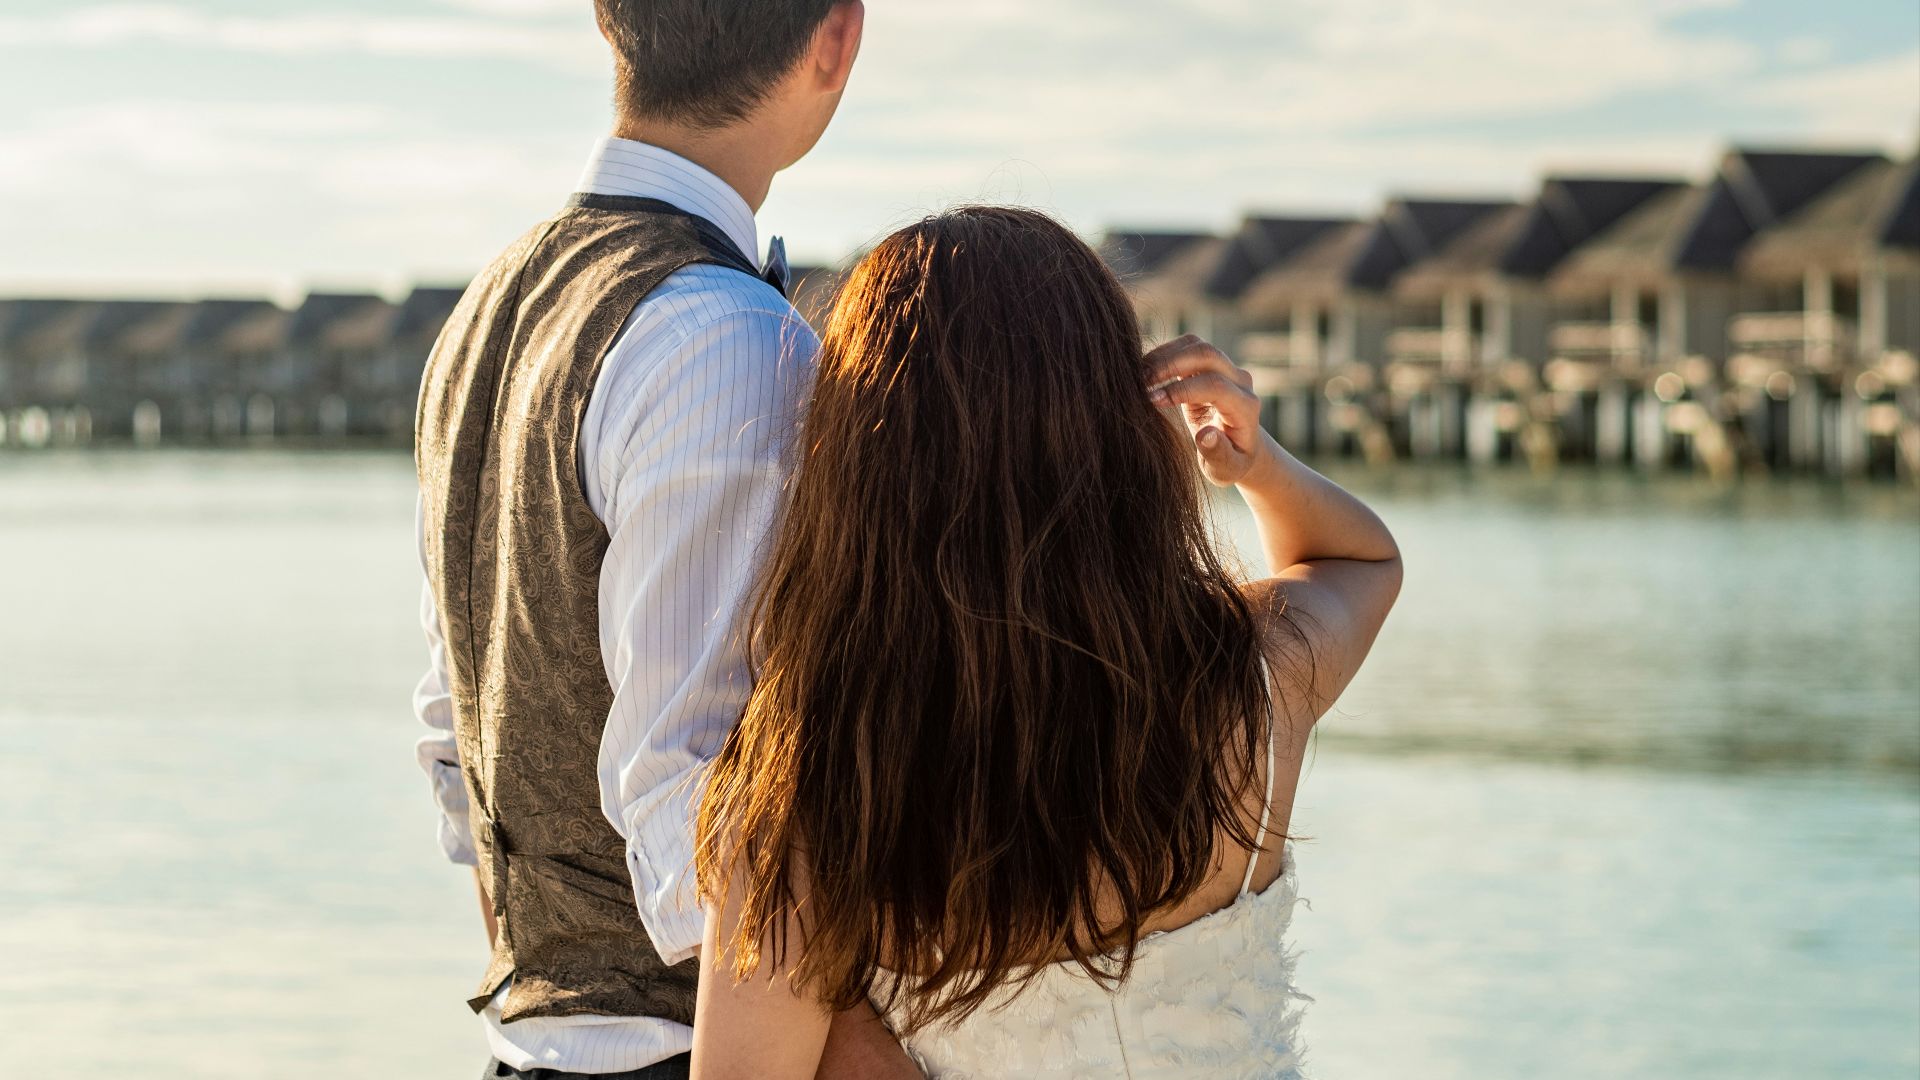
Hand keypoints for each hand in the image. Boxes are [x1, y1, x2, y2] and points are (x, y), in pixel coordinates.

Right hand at [1146, 335, 1276, 487]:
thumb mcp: (1225, 468)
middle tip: (1141, 382)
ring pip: (1195, 344)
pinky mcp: (1210, 364)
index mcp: (1245, 406)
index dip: (1182, 389)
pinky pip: (1187, 347)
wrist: (1239, 447)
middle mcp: (1240, 381)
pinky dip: (1164, 354)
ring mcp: (1226, 368)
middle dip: (1170, 364)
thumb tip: (1206, 435)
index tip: (1154, 401)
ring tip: (1139, 375)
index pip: (1214, 385)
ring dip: (1164, 355)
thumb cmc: (1230, 462)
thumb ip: (1217, 453)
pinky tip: (1146, 371)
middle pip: (1207, 354)